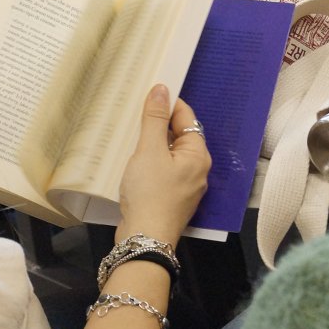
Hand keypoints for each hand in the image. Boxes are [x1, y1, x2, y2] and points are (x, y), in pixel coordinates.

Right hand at [117, 85, 210, 245]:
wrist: (144, 238)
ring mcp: (185, 186)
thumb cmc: (150, 194)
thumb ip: (155, 119)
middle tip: (135, 115)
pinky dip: (150, 163)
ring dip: (152, 145)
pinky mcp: (172, 198)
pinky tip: (134, 163)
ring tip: (131, 136)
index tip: (148, 95)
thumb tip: (162, 89)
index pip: (186, 117)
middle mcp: (197, 169)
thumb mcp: (150, 151)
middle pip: (179, 136)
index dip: (168, 104)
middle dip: (158, 124)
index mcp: (197, 155)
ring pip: (169, 155)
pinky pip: (163, 171)